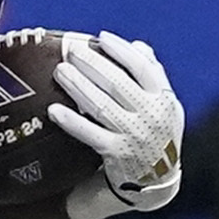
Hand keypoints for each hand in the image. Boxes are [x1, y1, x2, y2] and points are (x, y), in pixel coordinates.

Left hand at [51, 32, 183, 218]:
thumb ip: (154, 76)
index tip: (101, 38)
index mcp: (164, 99)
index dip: (122, 51)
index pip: (143, 68)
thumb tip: (138, 45)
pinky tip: (54, 110)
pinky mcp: (116, 153)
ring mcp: (134, 135)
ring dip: (78, 86)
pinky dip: (71, 121)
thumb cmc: (157, 134)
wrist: (157, 180)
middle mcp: (152, 115)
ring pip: (101, 105)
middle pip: (118, 83)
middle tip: (70, 51)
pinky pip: (90, 134)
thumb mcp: (165, 105)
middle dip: (92, 64)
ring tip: (59, 71)